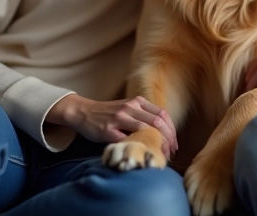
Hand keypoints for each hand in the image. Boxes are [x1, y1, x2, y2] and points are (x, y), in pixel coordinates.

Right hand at [47, 94, 177, 156]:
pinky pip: (127, 140)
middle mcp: (130, 107)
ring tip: (159, 155)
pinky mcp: (108, 130)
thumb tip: (162, 133)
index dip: (172, 130)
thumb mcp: (127, 108)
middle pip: (158, 122)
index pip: (163, 114)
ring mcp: (119, 118)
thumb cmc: (107, 113)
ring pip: (146, 130)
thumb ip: (143, 115)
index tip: (174, 143)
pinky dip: (137, 148)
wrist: (82, 112)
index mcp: (137, 102)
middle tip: (171, 152)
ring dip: (156, 144)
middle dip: (168, 139)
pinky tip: (141, 155)